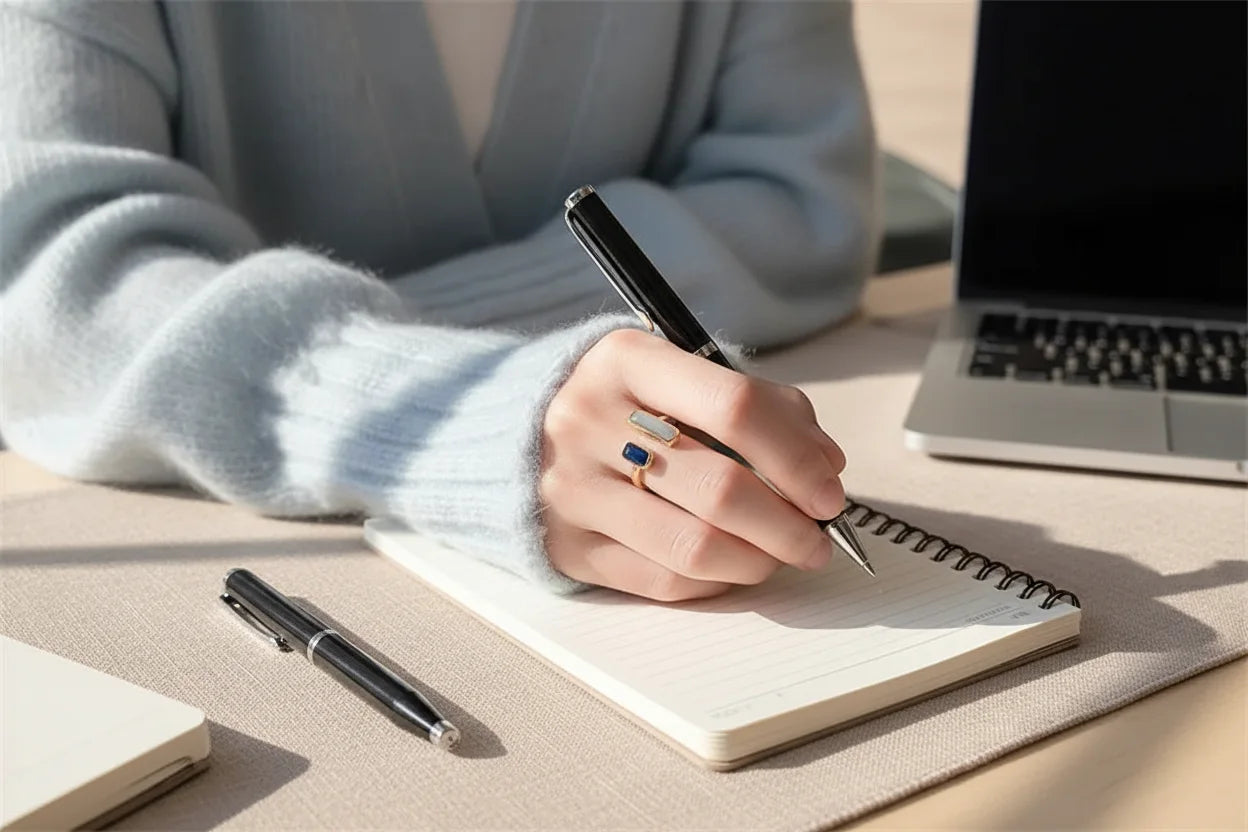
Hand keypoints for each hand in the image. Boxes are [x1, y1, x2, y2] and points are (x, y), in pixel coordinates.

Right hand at [539, 329, 846, 600]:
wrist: (515, 429)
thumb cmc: (625, 402)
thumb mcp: (681, 374)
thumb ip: (763, 408)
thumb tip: (825, 468)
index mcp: (625, 360)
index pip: (734, 408)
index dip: (796, 457)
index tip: (829, 490)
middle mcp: (588, 421)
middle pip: (719, 489)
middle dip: (789, 524)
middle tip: (818, 537)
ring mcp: (572, 489)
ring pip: (694, 548)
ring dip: (759, 561)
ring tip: (781, 554)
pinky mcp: (568, 546)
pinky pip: (663, 582)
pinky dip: (716, 582)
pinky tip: (734, 565)